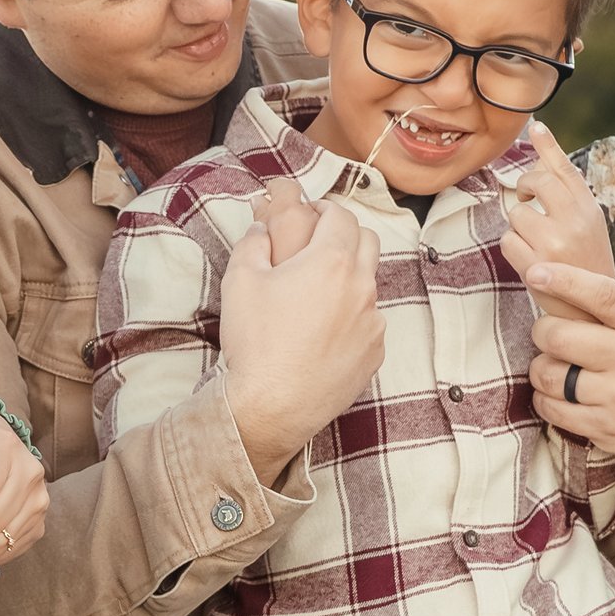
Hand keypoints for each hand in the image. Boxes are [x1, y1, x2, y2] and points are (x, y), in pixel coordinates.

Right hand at [219, 176, 384, 478]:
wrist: (272, 406)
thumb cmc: (256, 342)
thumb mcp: (239, 281)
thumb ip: (252, 243)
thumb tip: (261, 230)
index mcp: (331, 261)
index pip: (342, 216)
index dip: (325, 209)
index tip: (311, 213)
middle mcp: (362, 287)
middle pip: (368, 241)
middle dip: (346, 234)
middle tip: (319, 243)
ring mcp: (373, 323)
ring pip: (369, 284)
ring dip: (349, 277)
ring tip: (317, 292)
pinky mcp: (375, 353)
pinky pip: (369, 322)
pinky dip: (352, 316)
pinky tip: (324, 332)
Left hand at [494, 119, 614, 288]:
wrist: (592, 314)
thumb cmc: (585, 267)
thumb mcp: (587, 228)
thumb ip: (566, 196)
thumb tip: (543, 157)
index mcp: (589, 210)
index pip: (565, 169)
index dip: (548, 146)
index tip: (535, 126)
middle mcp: (575, 221)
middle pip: (535, 181)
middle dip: (523, 188)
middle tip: (526, 200)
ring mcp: (555, 242)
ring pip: (516, 213)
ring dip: (519, 229)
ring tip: (537, 247)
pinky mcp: (536, 264)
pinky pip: (507, 240)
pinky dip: (512, 250)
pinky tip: (530, 263)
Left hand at [520, 261, 614, 506]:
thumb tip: (563, 278)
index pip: (603, 295)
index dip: (564, 281)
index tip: (536, 273)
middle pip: (559, 335)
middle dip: (543, 331)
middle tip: (549, 334)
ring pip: (548, 374)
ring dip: (541, 368)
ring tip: (554, 366)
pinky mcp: (607, 429)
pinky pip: (550, 408)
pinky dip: (544, 398)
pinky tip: (557, 393)